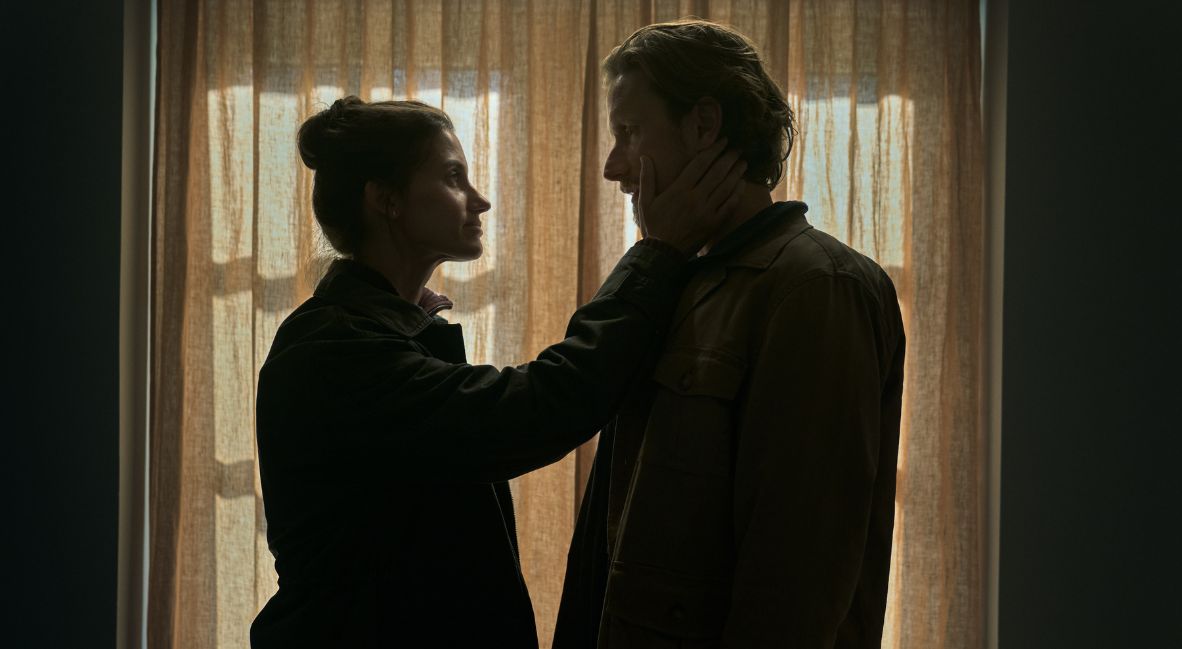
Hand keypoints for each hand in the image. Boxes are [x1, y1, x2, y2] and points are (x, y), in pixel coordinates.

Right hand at [638, 138, 746, 255]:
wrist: (662, 253)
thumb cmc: (653, 226)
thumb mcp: (645, 201)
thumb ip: (647, 178)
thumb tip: (644, 157)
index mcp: (679, 189)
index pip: (700, 164)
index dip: (714, 150)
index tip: (723, 141)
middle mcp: (695, 198)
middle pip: (717, 172)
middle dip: (729, 158)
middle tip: (737, 149)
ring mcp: (706, 211)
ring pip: (725, 187)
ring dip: (736, 173)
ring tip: (743, 163)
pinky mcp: (713, 223)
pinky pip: (729, 205)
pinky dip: (737, 193)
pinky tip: (742, 184)